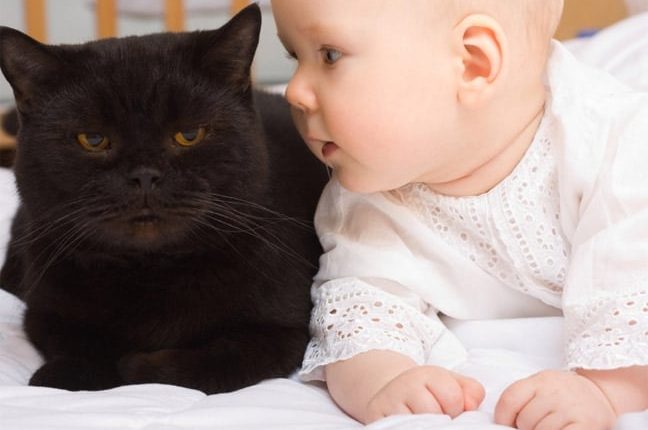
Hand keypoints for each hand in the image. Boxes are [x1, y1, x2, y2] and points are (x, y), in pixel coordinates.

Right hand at [364, 365, 484, 422]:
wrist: (393, 395)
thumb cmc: (428, 394)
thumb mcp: (452, 384)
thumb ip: (471, 390)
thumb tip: (471, 405)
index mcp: (425, 373)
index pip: (453, 397)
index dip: (456, 407)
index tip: (448, 406)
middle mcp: (402, 384)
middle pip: (434, 413)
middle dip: (440, 419)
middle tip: (433, 416)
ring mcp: (386, 403)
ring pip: (416, 424)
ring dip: (423, 427)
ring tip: (421, 422)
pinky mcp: (374, 417)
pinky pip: (398, 428)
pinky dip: (408, 428)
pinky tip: (410, 425)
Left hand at [494, 370, 616, 429]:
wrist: (601, 392)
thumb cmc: (564, 392)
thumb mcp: (541, 385)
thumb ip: (524, 398)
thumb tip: (504, 423)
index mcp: (540, 381)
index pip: (510, 399)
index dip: (502, 416)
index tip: (505, 424)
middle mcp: (555, 393)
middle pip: (524, 420)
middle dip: (526, 428)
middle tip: (536, 425)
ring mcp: (570, 409)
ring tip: (551, 426)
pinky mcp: (587, 425)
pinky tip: (560, 429)